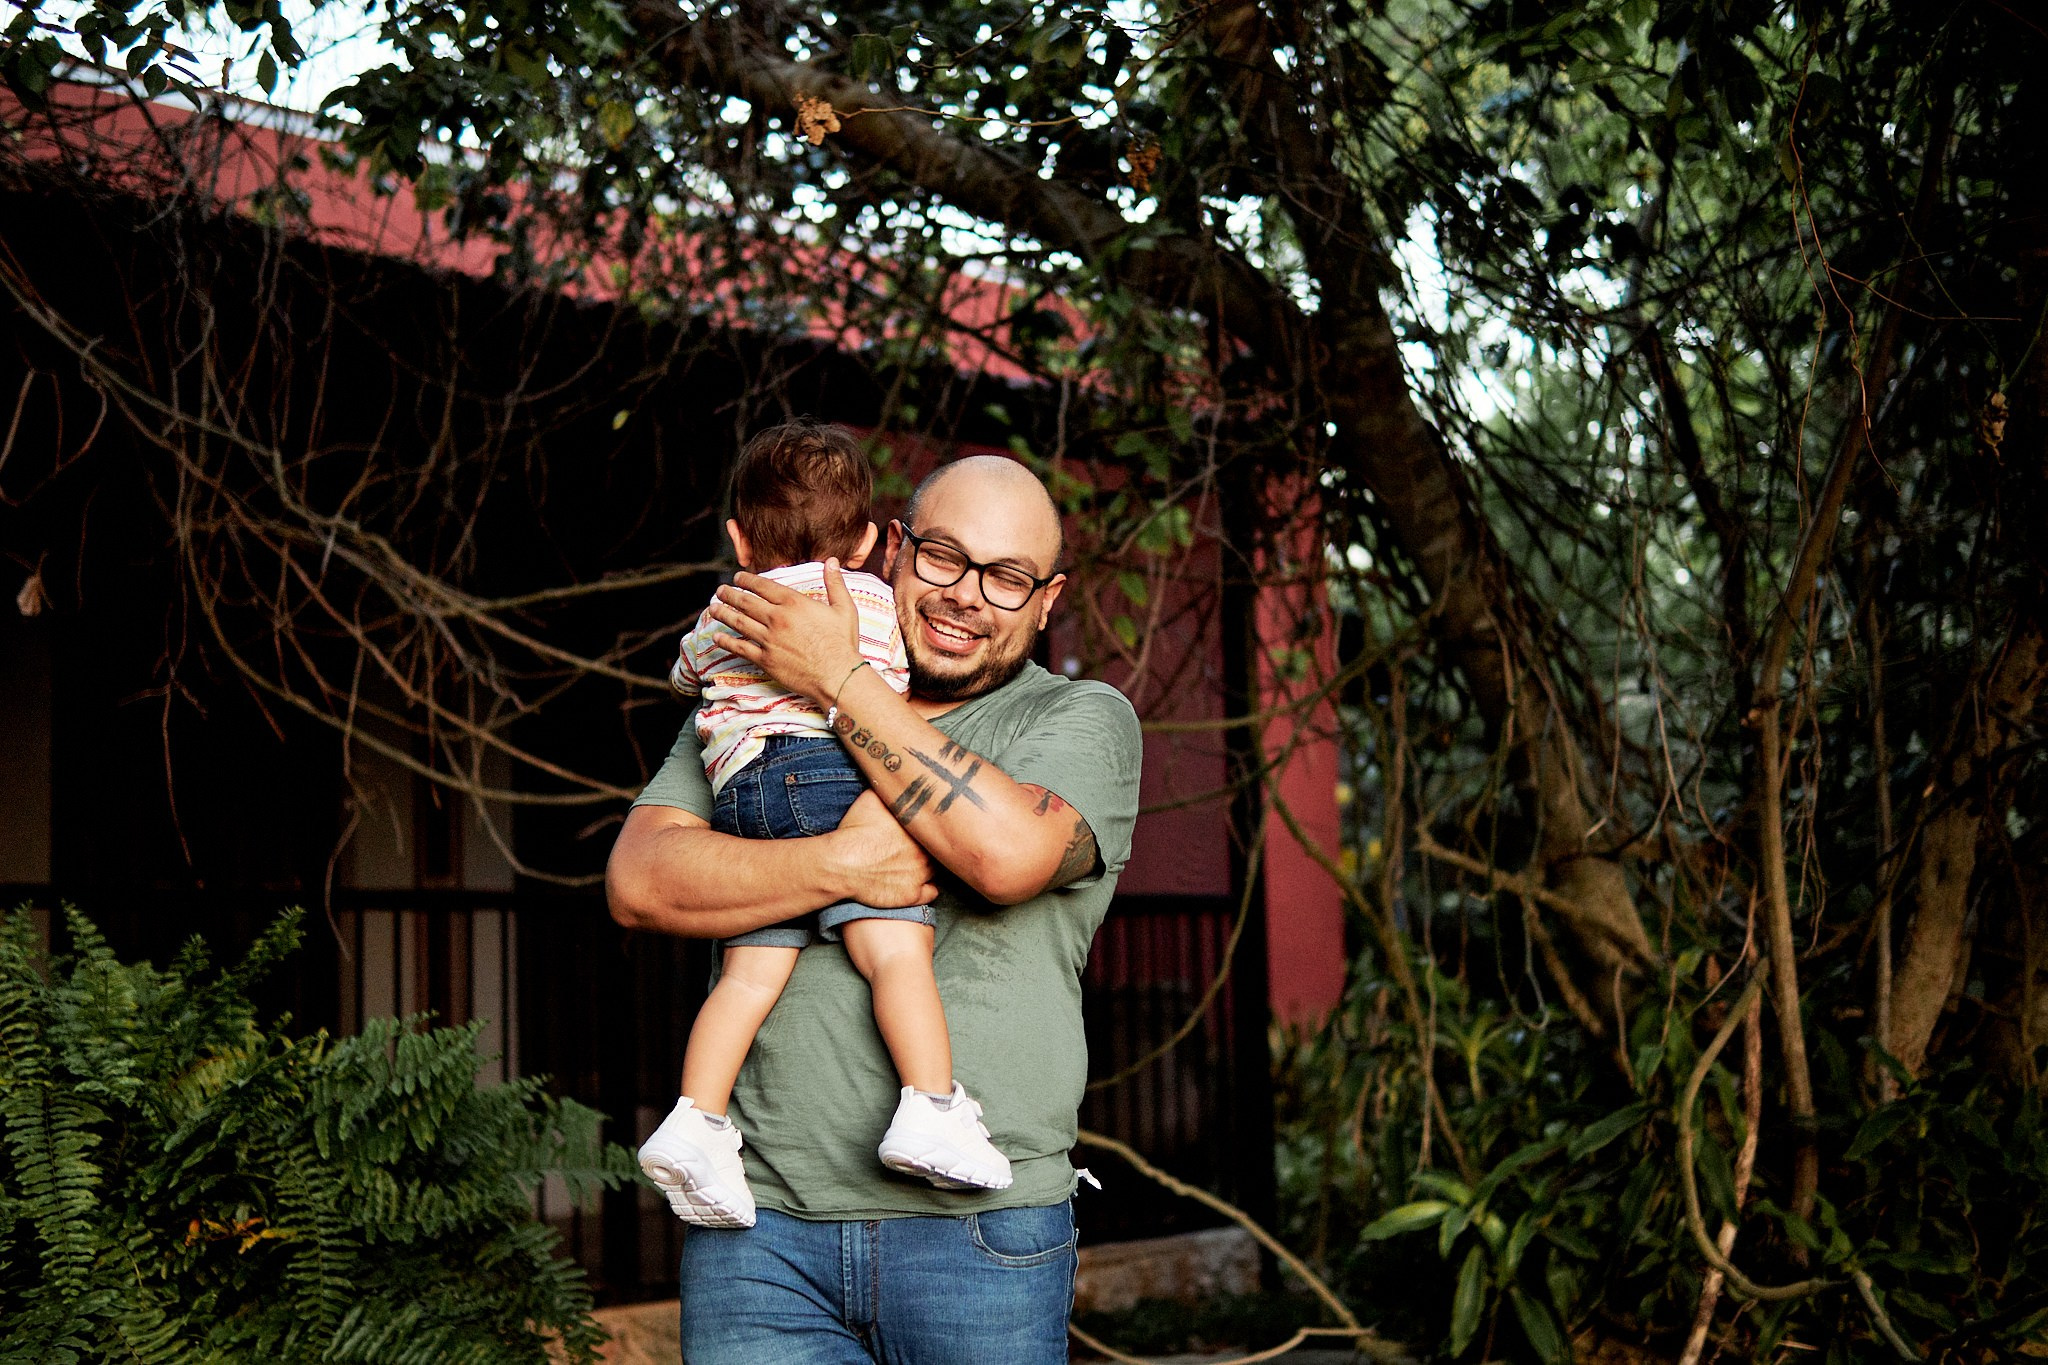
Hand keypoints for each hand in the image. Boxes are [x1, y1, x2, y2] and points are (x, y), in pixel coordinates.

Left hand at [709, 559, 862, 702]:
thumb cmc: (843, 643)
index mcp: (794, 603)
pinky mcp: (766, 660)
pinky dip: (726, 641)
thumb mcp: (844, 608)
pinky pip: (740, 648)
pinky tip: (717, 637)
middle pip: (746, 602)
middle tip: (720, 591)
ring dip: (723, 613)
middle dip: (730, 594)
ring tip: (713, 608)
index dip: (747, 580)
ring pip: (739, 622)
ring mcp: (769, 640)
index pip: (763, 586)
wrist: (838, 676)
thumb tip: (833, 561)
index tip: (738, 577)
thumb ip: (835, 583)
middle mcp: (777, 618)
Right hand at [826, 791, 937, 907]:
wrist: (841, 864)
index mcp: (918, 828)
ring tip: (915, 863)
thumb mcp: (871, 798)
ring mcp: (920, 875)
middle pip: (936, 848)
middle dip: (928, 846)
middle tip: (914, 845)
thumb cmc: (854, 831)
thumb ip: (890, 791)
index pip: (934, 827)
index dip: (926, 827)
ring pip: (936, 869)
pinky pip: (932, 893)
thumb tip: (897, 783)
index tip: (917, 828)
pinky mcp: (911, 896)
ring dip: (928, 866)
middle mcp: (925, 852)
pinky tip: (919, 883)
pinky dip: (928, 889)